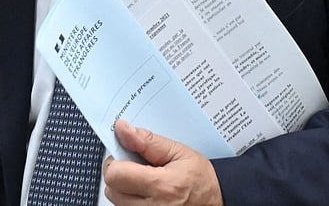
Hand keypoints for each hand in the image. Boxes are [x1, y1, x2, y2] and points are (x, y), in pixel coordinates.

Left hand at [103, 120, 223, 205]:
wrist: (216, 201)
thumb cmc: (200, 179)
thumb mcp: (179, 152)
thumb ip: (148, 141)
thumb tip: (123, 130)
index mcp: (161, 186)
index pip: (115, 174)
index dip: (117, 161)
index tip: (127, 156)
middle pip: (111, 189)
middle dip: (120, 175)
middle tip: (138, 168)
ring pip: (116, 201)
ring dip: (124, 189)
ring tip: (146, 181)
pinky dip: (131, 200)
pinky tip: (147, 193)